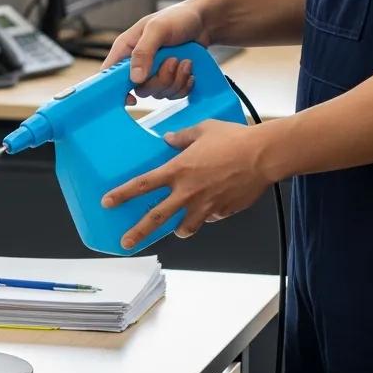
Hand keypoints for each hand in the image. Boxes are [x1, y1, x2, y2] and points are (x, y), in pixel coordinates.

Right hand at [101, 2, 210, 104]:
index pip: (109, 75)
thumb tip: (135, 79)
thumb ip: (143, 52)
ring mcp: (154, 74)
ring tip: (184, 61)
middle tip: (172, 60)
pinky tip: (189, 69)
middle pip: (140, 90)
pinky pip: (174, 95)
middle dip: (160, 79)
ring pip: (159, 94)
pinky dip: (185, 85)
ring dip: (176, 80)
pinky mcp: (170, 80)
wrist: (204, 22)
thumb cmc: (177, 18)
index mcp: (126, 49)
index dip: (114, 90)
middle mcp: (138, 64)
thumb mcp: (157, 29)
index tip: (131, 97)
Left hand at [101, 120, 275, 250]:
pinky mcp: (223, 212)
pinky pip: (210, 218)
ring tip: (177, 231)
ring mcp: (206, 205)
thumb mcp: (203, 130)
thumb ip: (182, 137)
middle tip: (125, 242)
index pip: (143, 185)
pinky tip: (213, 206)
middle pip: (156, 217)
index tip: (107, 202)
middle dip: (138, 232)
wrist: (264, 155)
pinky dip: (208, 215)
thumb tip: (169, 138)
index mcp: (178, 170)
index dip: (122, 194)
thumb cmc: (234, 139)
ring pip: (185, 227)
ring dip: (179, 230)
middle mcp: (188, 191)